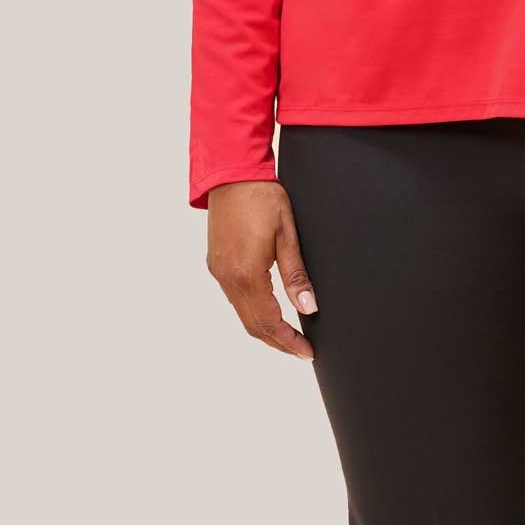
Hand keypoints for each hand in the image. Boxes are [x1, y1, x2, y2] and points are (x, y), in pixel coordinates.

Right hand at [205, 181, 317, 358]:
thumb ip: (296, 275)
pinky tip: (268, 311)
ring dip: (265, 329)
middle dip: (278, 341)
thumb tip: (309, 308)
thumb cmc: (262, 197)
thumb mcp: (287, 235)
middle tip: (301, 350)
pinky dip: (253, 312)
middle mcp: (227, 278)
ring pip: (242, 314)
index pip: (269, 322)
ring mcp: (218, 272)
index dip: (289, 341)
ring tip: (289, 336)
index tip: (307, 352)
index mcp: (246, 274)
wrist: (231, 172)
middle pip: (253, 325)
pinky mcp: (216, 263)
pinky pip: (234, 299)